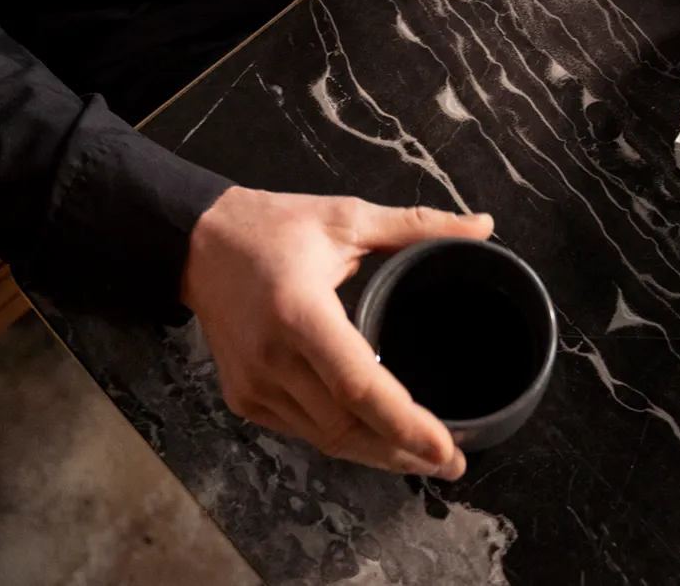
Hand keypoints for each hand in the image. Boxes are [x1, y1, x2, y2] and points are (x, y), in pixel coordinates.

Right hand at [181, 186, 493, 477]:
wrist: (197, 244)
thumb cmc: (272, 227)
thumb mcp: (346, 217)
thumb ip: (416, 225)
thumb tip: (483, 227)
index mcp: (300, 312)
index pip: (358, 384)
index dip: (404, 422)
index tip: (446, 446)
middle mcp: (273, 358)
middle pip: (345, 427)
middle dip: (402, 452)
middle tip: (454, 461)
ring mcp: (254, 385)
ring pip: (325, 439)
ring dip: (375, 454)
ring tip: (423, 458)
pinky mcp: (244, 398)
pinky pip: (302, 431)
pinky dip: (341, 439)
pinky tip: (374, 440)